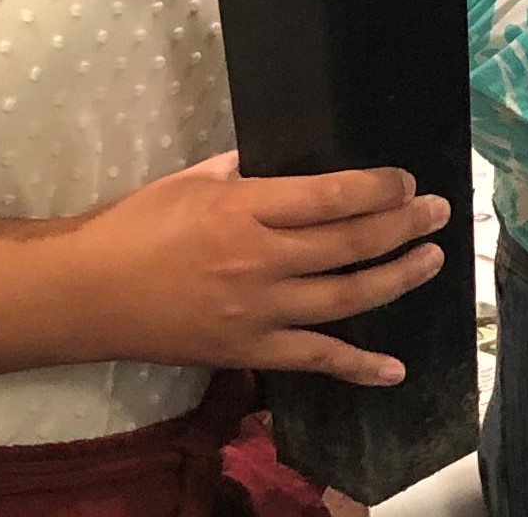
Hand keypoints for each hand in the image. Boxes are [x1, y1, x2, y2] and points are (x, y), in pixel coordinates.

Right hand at [68, 153, 450, 383]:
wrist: (88, 295)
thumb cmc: (136, 226)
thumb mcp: (192, 179)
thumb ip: (245, 169)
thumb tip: (290, 158)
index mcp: (244, 208)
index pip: (330, 196)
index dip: (378, 188)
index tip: (406, 180)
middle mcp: (259, 261)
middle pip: (349, 244)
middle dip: (403, 226)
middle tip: (439, 212)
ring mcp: (257, 313)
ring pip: (346, 299)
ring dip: (396, 279)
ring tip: (431, 261)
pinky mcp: (248, 352)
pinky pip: (314, 360)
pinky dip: (358, 367)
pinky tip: (394, 368)